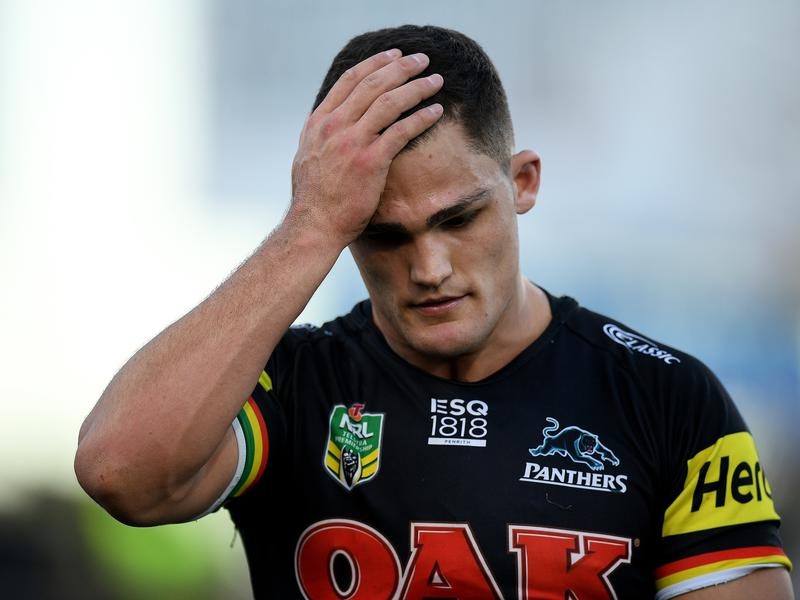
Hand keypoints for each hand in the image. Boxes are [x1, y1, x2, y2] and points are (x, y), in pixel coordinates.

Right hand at [289, 49, 443, 245]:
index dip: (375, 64)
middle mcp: (335, 126)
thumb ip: (318, 134)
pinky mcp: (371, 161)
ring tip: (436, 81)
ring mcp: (352, 142)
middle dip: (401, 67)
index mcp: (320, 121)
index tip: (393, 56)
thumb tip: (324, 120)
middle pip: (373, 84)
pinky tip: (436, 111)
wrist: (314, 225)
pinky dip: (421, 117)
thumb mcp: (307, 156)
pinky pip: (401, 130)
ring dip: (416, 87)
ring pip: (389, 102)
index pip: (350, 81)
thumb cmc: (314, 198)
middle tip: (422, 60)